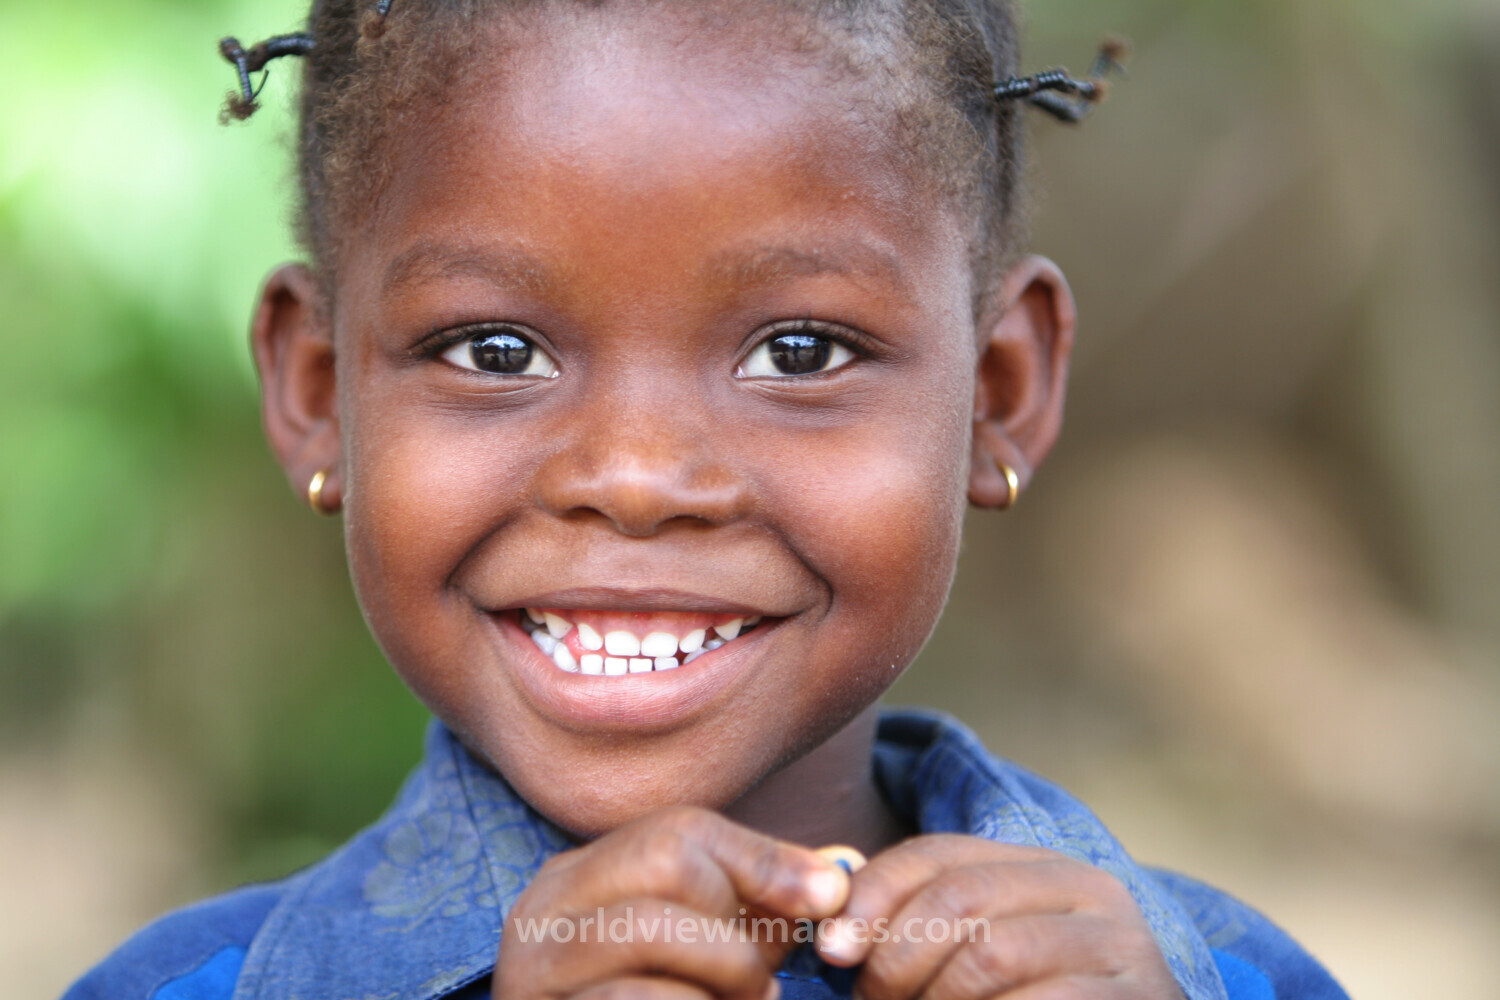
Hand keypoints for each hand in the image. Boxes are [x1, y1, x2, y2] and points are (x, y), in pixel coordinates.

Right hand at [494, 806, 850, 999]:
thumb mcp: (708, 956)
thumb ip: (761, 912)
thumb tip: (837, 880)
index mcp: (577, 880)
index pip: (680, 831)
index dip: (765, 863)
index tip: (826, 902)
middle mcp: (541, 914)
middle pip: (665, 861)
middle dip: (738, 924)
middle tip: (765, 987)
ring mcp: (532, 972)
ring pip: (650, 927)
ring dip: (726, 972)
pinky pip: (640, 997)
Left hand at [816, 835, 1182, 999]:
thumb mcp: (987, 956)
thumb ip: (925, 934)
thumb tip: (831, 934)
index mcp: (1040, 866)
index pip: (938, 854)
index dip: (872, 895)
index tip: (830, 949)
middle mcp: (1086, 888)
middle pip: (960, 896)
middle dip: (896, 955)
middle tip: (872, 999)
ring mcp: (1118, 946)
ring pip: (991, 954)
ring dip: (934, 998)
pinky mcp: (1133, 998)